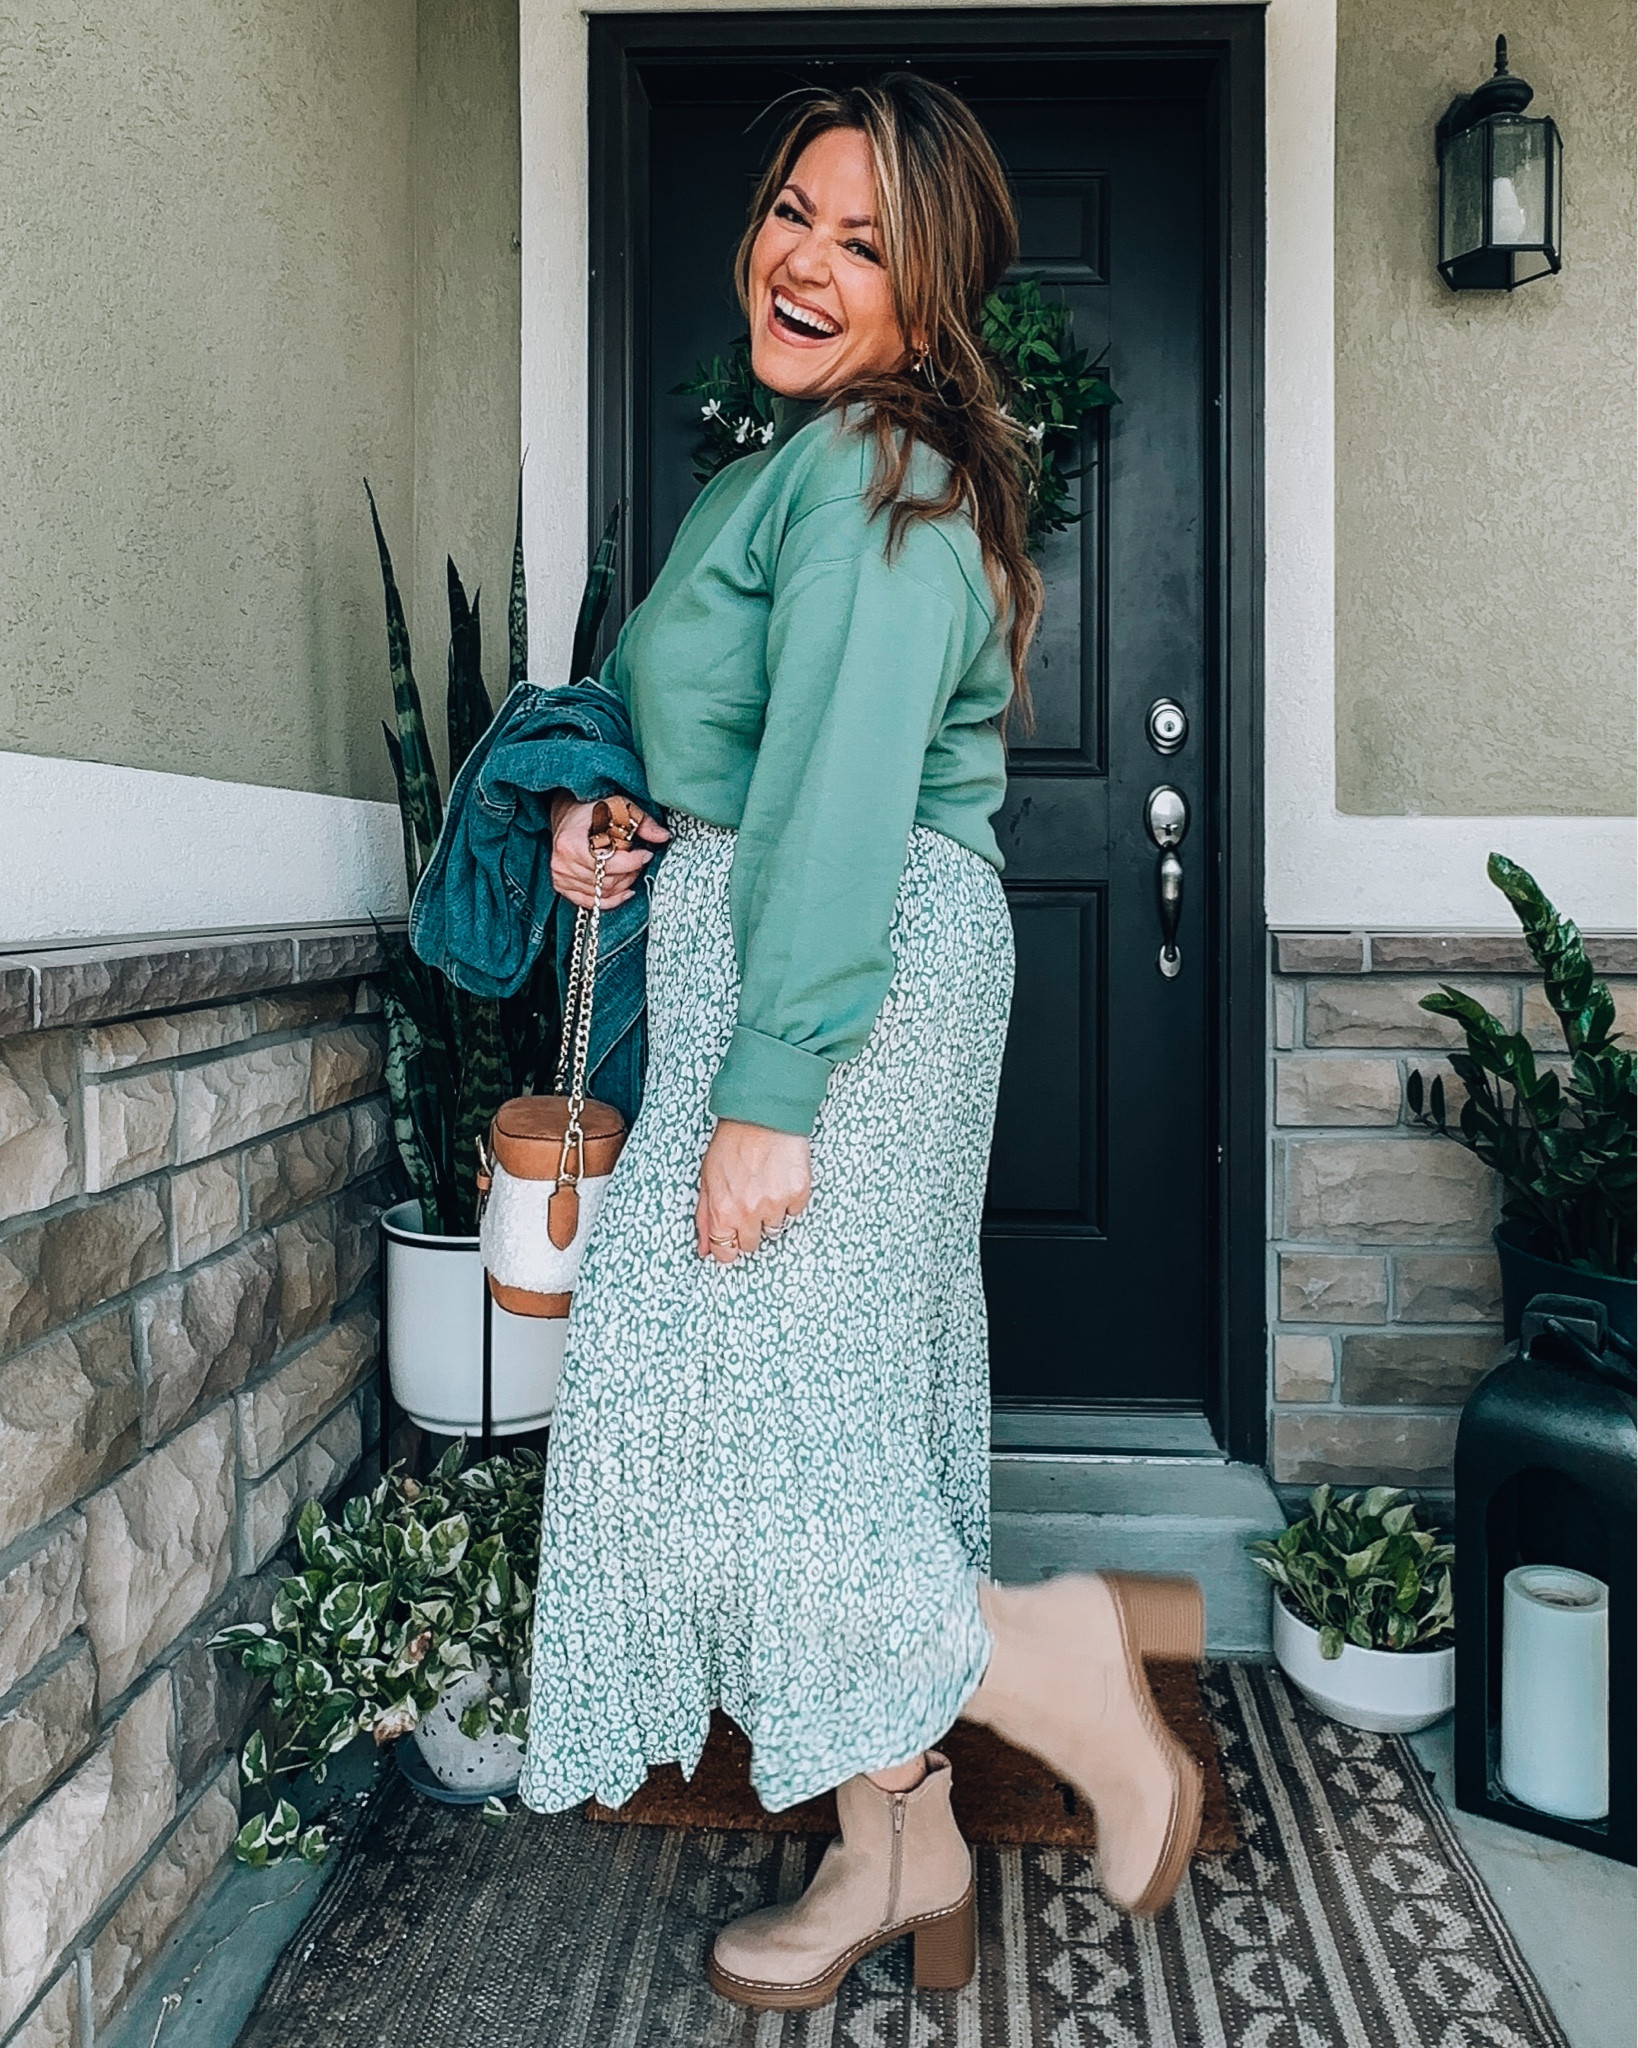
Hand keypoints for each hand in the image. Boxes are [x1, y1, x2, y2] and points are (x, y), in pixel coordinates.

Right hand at [549, 795, 669, 909]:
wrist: (567, 817)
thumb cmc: (592, 811)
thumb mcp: (619, 807)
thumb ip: (642, 822)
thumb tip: (664, 836)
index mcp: (570, 842)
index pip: (608, 863)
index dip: (633, 861)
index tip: (646, 854)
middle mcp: (562, 863)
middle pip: (608, 880)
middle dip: (630, 872)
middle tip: (639, 860)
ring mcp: (561, 877)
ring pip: (604, 892)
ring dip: (624, 883)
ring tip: (630, 868)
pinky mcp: (562, 887)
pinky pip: (592, 903)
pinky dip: (612, 899)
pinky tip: (625, 890)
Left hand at [696, 1119, 811, 1263]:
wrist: (762, 1116)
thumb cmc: (731, 1143)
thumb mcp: (707, 1179)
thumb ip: (704, 1217)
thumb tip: (705, 1250)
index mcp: (722, 1210)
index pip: (725, 1252)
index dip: (728, 1245)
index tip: (732, 1237)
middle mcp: (748, 1212)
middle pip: (752, 1244)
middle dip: (749, 1227)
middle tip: (749, 1200)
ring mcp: (775, 1204)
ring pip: (774, 1228)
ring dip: (770, 1212)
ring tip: (765, 1184)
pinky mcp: (797, 1194)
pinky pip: (794, 1212)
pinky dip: (789, 1199)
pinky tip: (780, 1178)